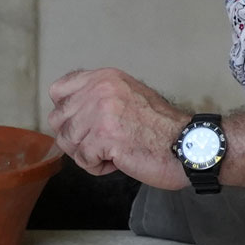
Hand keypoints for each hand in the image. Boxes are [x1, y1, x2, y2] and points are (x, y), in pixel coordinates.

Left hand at [46, 67, 190, 186]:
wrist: (186, 143)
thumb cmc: (160, 127)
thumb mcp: (128, 95)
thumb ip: (98, 96)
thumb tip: (68, 111)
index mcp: (104, 77)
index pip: (58, 90)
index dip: (66, 112)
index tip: (83, 123)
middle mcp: (99, 89)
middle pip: (58, 120)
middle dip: (76, 138)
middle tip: (100, 143)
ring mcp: (100, 112)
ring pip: (68, 142)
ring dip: (88, 154)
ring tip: (113, 152)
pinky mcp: (103, 136)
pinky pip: (83, 160)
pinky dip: (98, 167)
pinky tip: (118, 160)